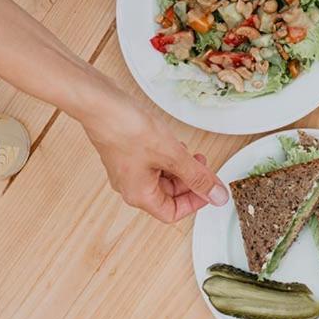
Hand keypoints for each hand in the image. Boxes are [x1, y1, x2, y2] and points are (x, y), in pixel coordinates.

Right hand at [75, 78, 228, 222]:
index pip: (172, 213)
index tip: (208, 188)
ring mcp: (127, 171)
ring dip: (180, 168)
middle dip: (189, 181)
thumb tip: (217, 196)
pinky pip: (153, 164)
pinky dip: (168, 157)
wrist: (101, 105)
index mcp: (139, 195)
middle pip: (168, 196)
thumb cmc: (128, 130)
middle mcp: (131, 187)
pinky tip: (174, 144)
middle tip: (203, 166)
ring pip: (161, 178)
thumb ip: (197, 177)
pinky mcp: (127, 154)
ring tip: (190, 153)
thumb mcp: (173, 155)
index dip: (194, 202)